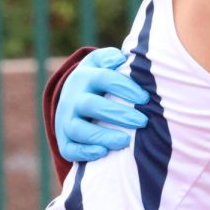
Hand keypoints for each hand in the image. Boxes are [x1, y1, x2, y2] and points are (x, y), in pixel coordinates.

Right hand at [56, 47, 149, 161]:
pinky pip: (68, 149)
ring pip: (78, 129)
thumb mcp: (102, 61)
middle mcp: (72, 98)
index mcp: (85, 76)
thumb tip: (118, 59)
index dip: (125, 88)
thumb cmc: (100, 77)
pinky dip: (84, 153)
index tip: (145, 98)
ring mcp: (65, 119)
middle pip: (91, 105)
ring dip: (102, 136)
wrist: (74, 93)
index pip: (104, 78)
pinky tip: (102, 153)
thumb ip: (110, 57)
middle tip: (142, 121)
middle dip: (118, 114)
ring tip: (126, 141)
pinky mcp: (64, 139)